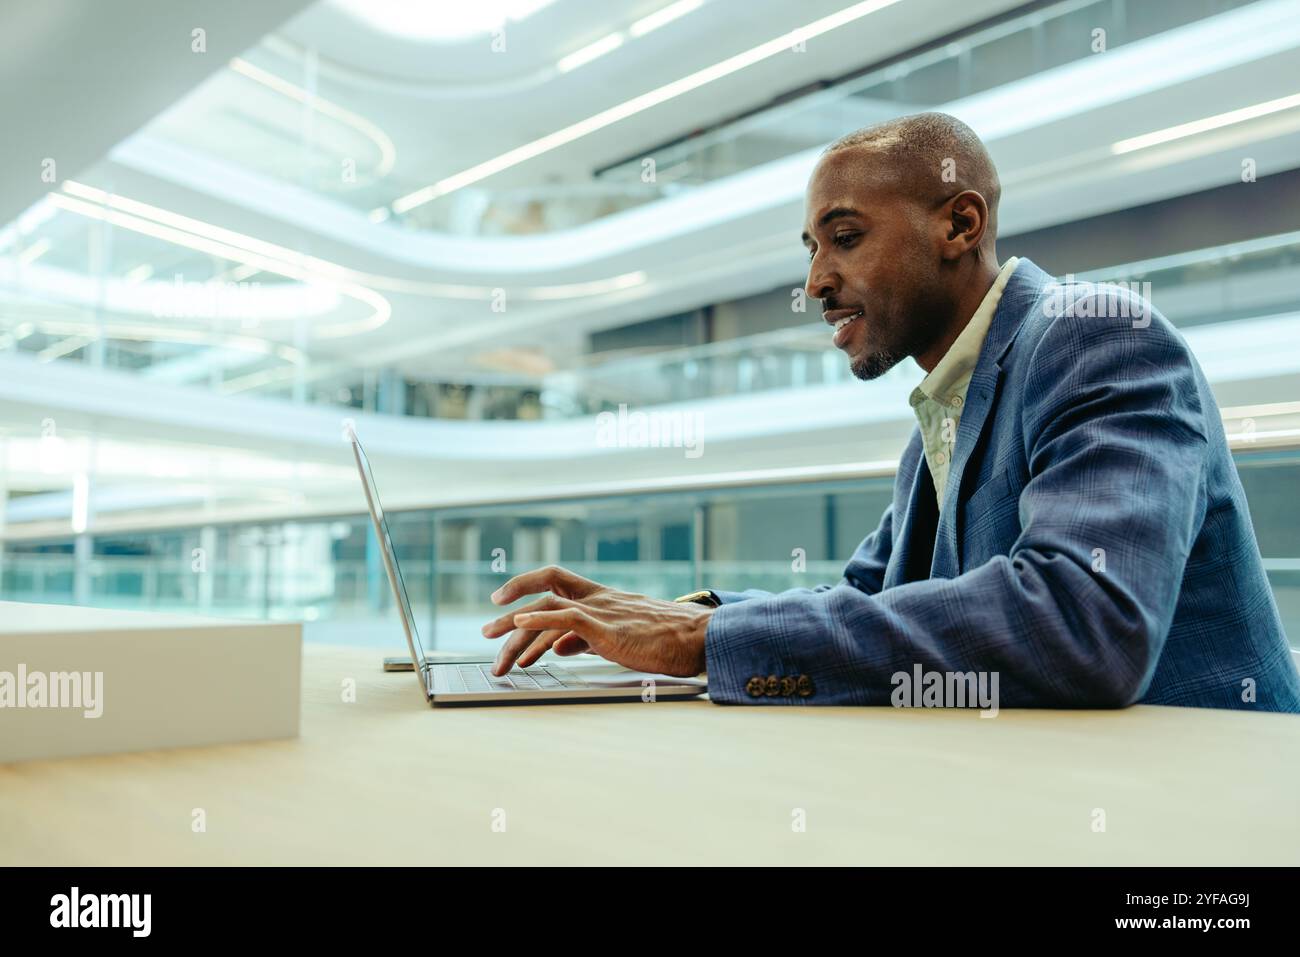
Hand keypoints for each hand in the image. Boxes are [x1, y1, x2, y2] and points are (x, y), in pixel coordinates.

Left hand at [480, 565, 711, 677]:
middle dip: (509, 617)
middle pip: (541, 596)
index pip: (555, 581)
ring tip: (498, 660)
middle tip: (486, 634)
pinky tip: (519, 627)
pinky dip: (539, 621)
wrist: (699, 638)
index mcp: (601, 598)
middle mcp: (597, 599)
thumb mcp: (618, 637)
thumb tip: (558, 648)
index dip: (525, 585)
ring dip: (516, 634)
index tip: (502, 603)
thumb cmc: (667, 640)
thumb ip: (585, 639)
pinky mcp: (609, 628)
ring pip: (547, 613)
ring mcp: (602, 612)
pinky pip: (567, 618)